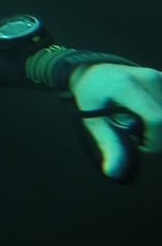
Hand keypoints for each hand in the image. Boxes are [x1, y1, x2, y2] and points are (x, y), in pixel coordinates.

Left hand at [69, 63, 161, 178]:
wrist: (94, 71)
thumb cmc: (91, 96)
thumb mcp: (92, 120)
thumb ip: (108, 144)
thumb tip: (114, 173)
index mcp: (125, 85)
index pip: (157, 119)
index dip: (155, 140)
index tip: (140, 145)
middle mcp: (147, 77)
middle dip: (158, 138)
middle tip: (139, 137)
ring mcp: (159, 76)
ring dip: (160, 130)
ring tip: (143, 127)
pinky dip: (160, 122)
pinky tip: (149, 119)